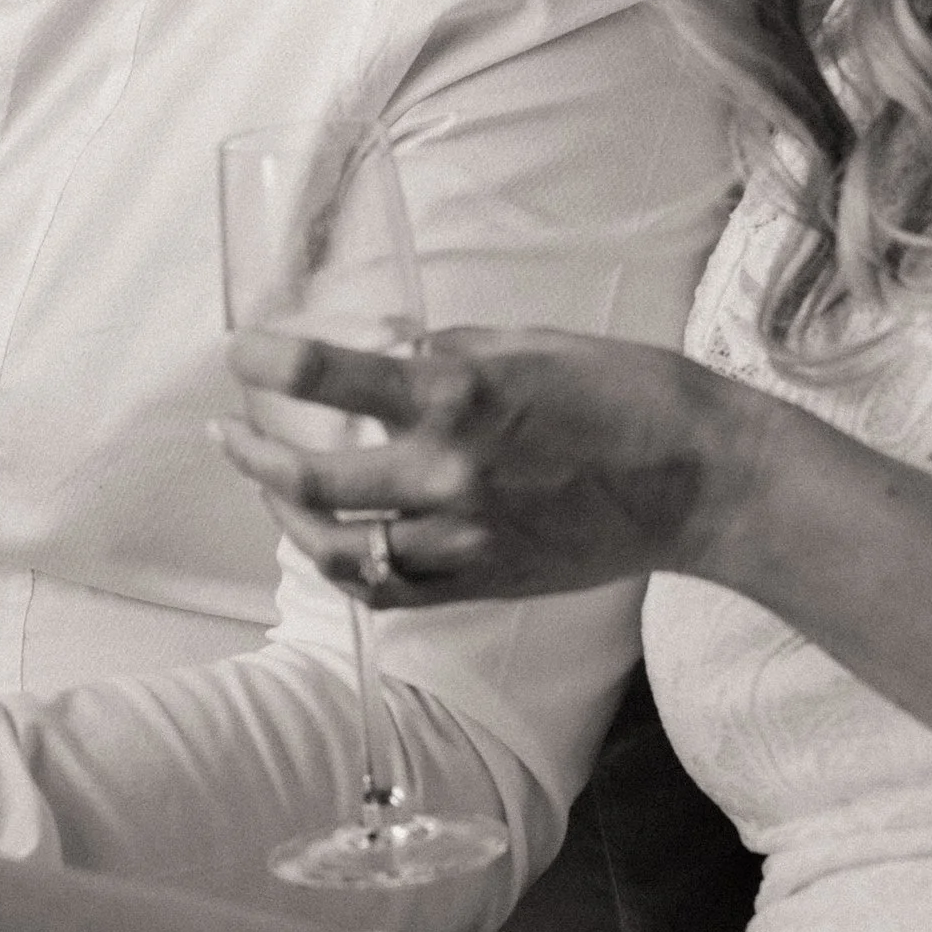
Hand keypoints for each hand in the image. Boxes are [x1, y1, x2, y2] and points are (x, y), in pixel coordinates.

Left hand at [215, 326, 748, 605]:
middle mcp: (449, 474)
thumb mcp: (532, 341)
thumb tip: (383, 347)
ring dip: (289, 521)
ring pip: (340, 551)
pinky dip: (349, 569)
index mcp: (459, 398)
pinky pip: (390, 590)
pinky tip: (331, 545)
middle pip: (313, 482)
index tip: (242, 351)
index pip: (330, 378)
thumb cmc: (629, 394)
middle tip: (231, 434)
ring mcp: (463, 538)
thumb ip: (447, 350)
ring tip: (271, 494)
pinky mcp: (482, 581)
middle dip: (254, 457)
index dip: (270, 363)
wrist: (700, 481)